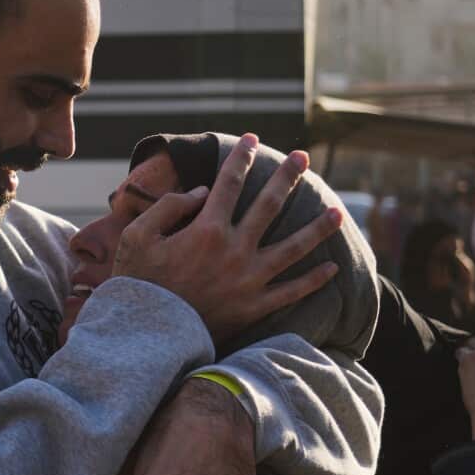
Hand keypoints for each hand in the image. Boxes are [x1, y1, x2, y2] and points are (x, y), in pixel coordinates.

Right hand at [112, 133, 341, 344]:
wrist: (149, 335)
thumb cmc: (138, 283)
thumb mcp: (136, 237)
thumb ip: (167, 207)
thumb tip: (202, 192)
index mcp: (206, 230)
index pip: (229, 183)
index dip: (241, 158)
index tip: (252, 139)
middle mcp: (234, 250)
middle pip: (269, 206)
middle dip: (287, 177)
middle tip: (303, 158)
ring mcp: (248, 280)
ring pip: (293, 248)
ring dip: (317, 228)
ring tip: (338, 212)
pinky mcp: (254, 307)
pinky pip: (291, 292)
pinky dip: (313, 281)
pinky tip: (331, 267)